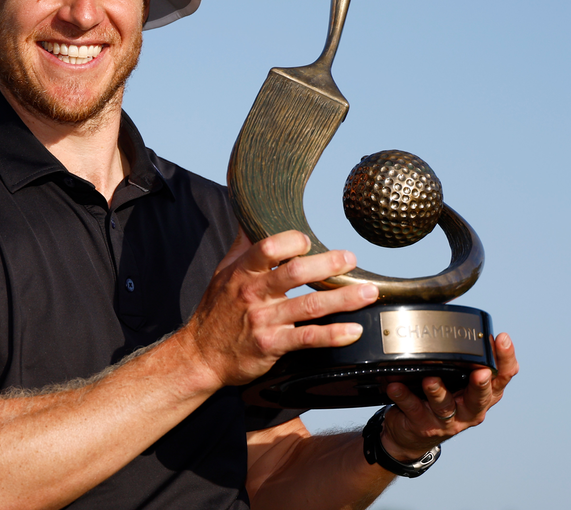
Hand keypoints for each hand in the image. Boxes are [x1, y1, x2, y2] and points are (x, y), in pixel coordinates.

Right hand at [183, 228, 378, 387]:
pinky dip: (333, 335)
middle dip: (328, 264)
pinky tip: (353, 330)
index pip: (268, 248)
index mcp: (243, 272)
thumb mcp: (224, 272)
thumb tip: (252, 215)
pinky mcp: (272, 345)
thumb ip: (244, 245)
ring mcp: (264, 321)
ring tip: (369, 293)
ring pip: (310, 306)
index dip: (291, 241)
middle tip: (350, 259)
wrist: (202, 355)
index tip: (308, 241)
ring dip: (344, 299)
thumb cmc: (216, 311)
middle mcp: (254, 294)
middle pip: (295, 273)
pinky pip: (308, 338)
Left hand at [379, 333, 518, 459]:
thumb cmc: (439, 400)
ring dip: (437, 391)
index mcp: (483, 395)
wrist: (412, 434)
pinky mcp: (423, 425)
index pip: (502, 377)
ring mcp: (447, 421)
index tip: (502, 339)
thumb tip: (460, 321)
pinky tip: (395, 387)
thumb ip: (463, 360)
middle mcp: (469, 410)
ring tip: (430, 379)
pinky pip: (413, 409)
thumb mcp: (458, 381)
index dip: (506, 359)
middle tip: (481, 372)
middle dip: (481, 384)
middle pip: (480, 398)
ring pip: (444, 406)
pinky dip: (404, 397)